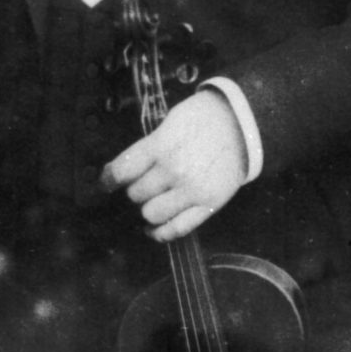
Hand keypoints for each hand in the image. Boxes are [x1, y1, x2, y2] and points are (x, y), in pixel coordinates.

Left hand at [102, 88, 246, 240]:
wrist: (244, 123)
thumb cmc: (204, 118)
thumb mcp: (170, 122)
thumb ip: (150, 147)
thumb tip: (127, 169)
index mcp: (161, 145)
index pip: (122, 171)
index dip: (108, 179)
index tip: (106, 183)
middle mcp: (173, 170)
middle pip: (136, 194)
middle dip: (134, 190)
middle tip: (141, 185)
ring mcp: (192, 190)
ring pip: (151, 214)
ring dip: (147, 209)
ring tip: (153, 201)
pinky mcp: (209, 205)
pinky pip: (178, 228)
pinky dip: (161, 233)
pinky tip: (154, 229)